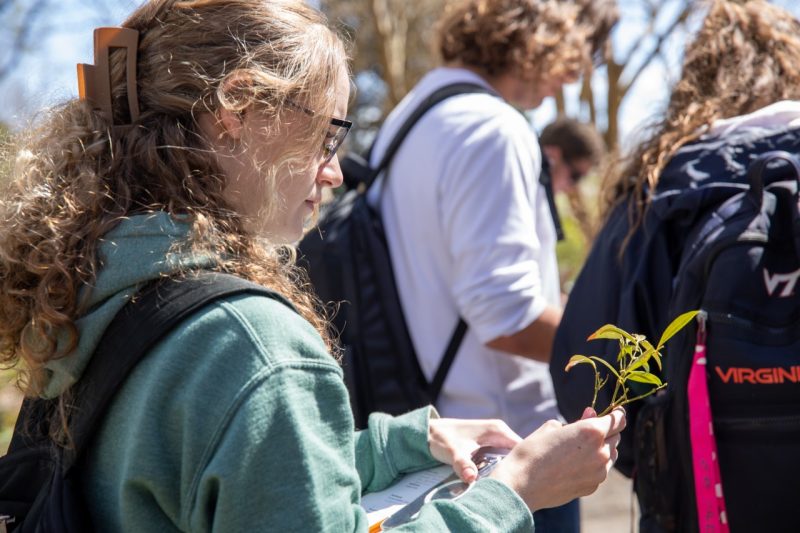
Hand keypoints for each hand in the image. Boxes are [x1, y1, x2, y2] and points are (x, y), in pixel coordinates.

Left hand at [428, 418, 521, 482]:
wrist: (427, 432)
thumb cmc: (441, 438)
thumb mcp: (453, 452)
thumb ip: (462, 464)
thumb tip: (471, 478)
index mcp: (497, 430)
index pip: (522, 448)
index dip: (525, 464)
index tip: (523, 481)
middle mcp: (499, 433)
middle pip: (518, 454)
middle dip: (517, 470)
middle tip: (514, 488)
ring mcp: (494, 439)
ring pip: (509, 458)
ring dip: (507, 472)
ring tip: (506, 487)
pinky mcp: (488, 447)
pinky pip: (500, 459)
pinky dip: (499, 470)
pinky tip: (495, 482)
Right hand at [489, 407, 625, 510]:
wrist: (521, 484)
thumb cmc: (533, 451)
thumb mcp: (552, 428)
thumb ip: (577, 421)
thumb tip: (590, 415)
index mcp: (591, 432)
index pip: (618, 420)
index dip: (617, 414)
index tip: (615, 412)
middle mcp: (601, 453)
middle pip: (616, 438)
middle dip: (606, 432)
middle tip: (588, 429)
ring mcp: (599, 473)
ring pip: (610, 456)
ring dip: (602, 449)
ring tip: (579, 448)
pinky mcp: (592, 487)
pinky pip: (600, 471)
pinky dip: (593, 465)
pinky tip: (573, 464)